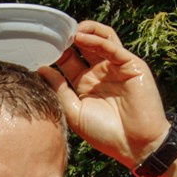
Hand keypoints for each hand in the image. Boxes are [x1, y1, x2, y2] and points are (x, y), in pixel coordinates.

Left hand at [39, 20, 168, 166]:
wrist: (135, 146)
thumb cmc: (106, 134)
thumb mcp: (75, 112)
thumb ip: (59, 90)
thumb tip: (41, 69)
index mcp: (85, 83)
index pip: (69, 59)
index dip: (57, 51)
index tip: (42, 45)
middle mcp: (101, 72)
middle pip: (83, 45)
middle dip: (69, 37)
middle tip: (54, 32)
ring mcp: (116, 67)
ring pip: (101, 39)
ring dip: (85, 30)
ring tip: (68, 30)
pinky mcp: (131, 66)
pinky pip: (113, 47)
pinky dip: (97, 40)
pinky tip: (81, 37)